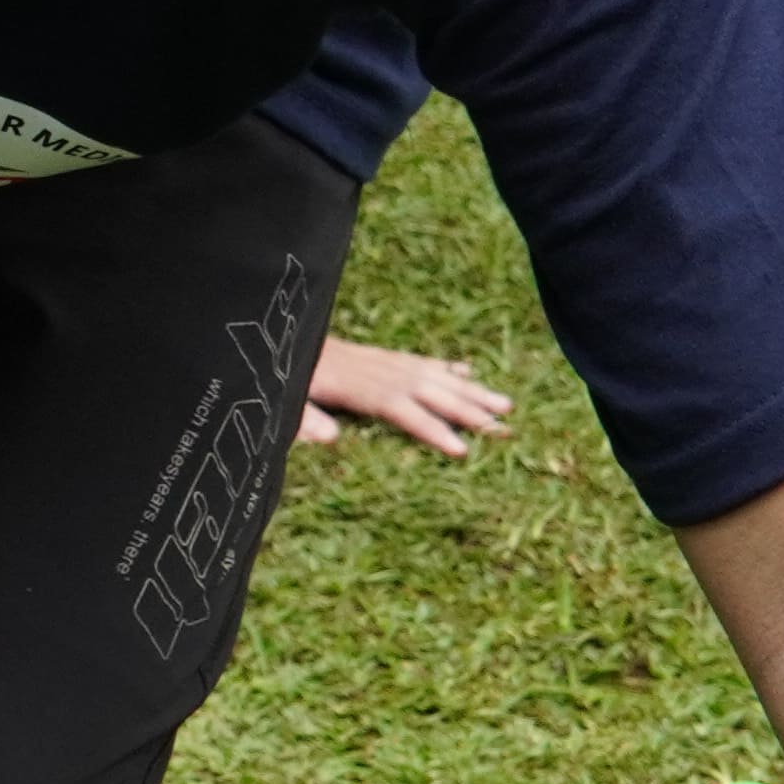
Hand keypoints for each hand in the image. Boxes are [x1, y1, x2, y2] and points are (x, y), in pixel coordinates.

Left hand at [299, 337, 509, 454]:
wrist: (279, 334)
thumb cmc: (283, 375)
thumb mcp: (287, 399)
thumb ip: (305, 419)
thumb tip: (329, 439)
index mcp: (357, 387)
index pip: (403, 411)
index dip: (431, 429)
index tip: (462, 449)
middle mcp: (379, 372)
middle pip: (431, 392)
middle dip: (469, 410)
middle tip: (505, 428)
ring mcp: (383, 360)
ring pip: (435, 375)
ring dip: (471, 389)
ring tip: (505, 403)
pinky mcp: (380, 354)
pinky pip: (420, 360)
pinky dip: (446, 366)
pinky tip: (469, 371)